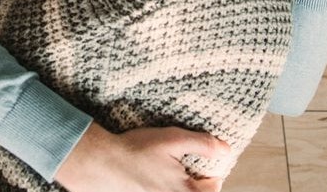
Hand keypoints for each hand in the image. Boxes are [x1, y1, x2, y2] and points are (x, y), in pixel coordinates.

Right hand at [55, 122, 227, 191]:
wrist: (100, 162)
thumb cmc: (135, 151)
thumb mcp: (172, 140)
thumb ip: (202, 144)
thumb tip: (226, 149)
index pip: (212, 190)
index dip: (212, 177)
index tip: (207, 165)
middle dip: (195, 183)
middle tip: (187, 168)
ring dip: (178, 184)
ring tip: (169, 172)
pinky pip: (159, 191)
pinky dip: (161, 186)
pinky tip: (152, 176)